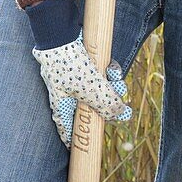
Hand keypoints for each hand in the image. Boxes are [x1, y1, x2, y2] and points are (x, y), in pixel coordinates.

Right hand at [33, 31, 130, 147]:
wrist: (59, 33)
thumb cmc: (69, 65)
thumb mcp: (91, 88)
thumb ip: (107, 104)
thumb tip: (123, 115)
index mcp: (61, 105)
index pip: (66, 129)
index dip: (74, 140)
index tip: (80, 149)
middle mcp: (66, 94)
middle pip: (90, 108)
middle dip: (107, 105)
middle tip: (120, 106)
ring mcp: (73, 79)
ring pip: (98, 89)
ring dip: (111, 85)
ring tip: (115, 77)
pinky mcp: (81, 64)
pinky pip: (99, 73)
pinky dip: (108, 71)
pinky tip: (112, 67)